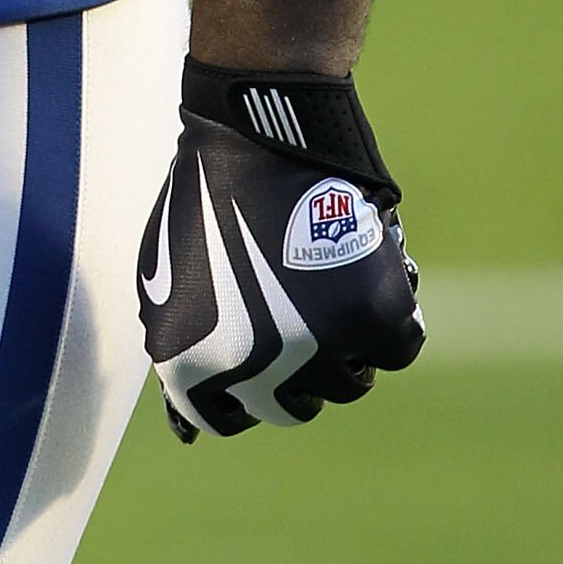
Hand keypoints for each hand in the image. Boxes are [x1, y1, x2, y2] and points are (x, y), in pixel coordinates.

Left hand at [138, 60, 423, 440]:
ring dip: (341, 342)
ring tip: (322, 277)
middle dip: (294, 368)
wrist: (254, 131)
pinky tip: (363, 268)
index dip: (240, 385)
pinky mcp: (378, 318)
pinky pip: (398, 347)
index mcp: (192, 366)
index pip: (225, 420)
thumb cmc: (205, 199)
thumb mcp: (164, 282)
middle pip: (292, 407)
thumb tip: (188, 431)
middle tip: (295, 310)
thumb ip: (179, 355)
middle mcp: (257, 371)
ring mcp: (322, 348)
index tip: (253, 347)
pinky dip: (389, 313)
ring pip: (349, 383)